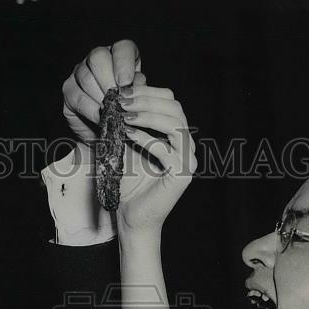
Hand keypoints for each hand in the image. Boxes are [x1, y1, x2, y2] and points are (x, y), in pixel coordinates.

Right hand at [62, 39, 142, 142]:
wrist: (110, 131)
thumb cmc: (127, 112)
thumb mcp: (138, 99)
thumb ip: (138, 91)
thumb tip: (135, 89)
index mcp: (120, 56)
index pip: (122, 48)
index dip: (124, 62)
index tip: (126, 83)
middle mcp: (98, 59)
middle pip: (98, 57)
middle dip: (109, 80)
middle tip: (117, 100)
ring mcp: (80, 72)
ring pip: (86, 77)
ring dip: (100, 97)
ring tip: (111, 112)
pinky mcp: (69, 90)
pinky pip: (77, 96)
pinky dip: (90, 109)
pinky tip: (100, 118)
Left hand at [62, 41, 195, 231]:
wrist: (131, 216)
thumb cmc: (129, 182)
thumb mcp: (126, 144)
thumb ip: (128, 120)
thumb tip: (120, 91)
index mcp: (177, 136)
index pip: (170, 101)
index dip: (148, 92)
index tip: (122, 91)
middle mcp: (186, 146)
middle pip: (175, 108)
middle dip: (146, 100)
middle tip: (122, 101)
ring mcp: (187, 160)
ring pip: (175, 125)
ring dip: (148, 115)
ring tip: (124, 115)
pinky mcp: (182, 175)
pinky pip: (167, 150)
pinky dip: (147, 139)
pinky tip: (129, 134)